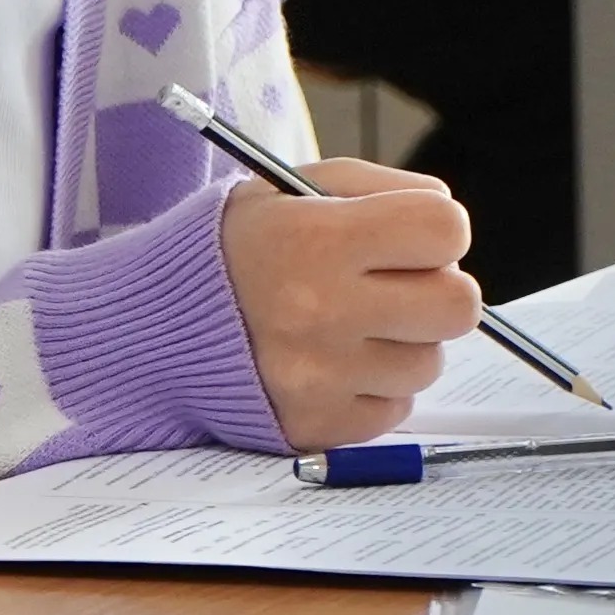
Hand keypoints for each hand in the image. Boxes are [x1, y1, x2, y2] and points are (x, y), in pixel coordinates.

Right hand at [219, 160, 481, 449]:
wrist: (155, 323)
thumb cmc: (236, 248)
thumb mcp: (291, 187)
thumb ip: (379, 189)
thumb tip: (450, 227)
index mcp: (317, 239)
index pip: (444, 229)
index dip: (436, 228)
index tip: (413, 236)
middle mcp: (321, 311)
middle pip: (458, 306)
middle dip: (438, 289)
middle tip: (397, 285)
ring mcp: (320, 377)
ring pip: (429, 362)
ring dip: (404, 342)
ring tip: (350, 325)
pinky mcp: (317, 426)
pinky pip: (396, 409)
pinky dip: (375, 387)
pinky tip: (333, 362)